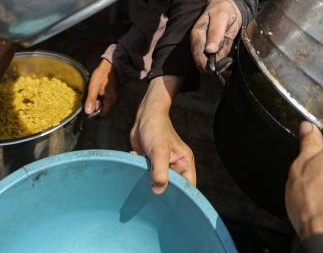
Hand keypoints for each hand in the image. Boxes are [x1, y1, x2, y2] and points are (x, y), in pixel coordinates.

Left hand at [84, 58, 118, 115]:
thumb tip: (88, 112)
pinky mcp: (112, 91)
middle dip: (95, 105)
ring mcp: (113, 95)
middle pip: (103, 109)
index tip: (88, 108)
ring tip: (92, 92)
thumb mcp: (94, 87)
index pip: (103, 114)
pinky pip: (104, 98)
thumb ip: (91, 100)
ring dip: (96, 100)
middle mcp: (114, 100)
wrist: (109, 63)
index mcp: (110, 100)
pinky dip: (99, 96)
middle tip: (89, 97)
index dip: (95, 113)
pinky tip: (95, 90)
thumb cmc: (102, 74)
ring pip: (103, 103)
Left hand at [130, 76, 194, 192]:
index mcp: (184, 163)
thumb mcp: (159, 151)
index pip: (188, 186)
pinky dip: (140, 175)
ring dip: (149, 183)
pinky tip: (135, 173)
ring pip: (158, 181)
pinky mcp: (151, 162)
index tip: (171, 207)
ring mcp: (163, 164)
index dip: (182, 197)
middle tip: (152, 201)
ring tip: (141, 187)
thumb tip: (158, 190)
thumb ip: (160, 172)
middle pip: (172, 186)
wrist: (144, 116)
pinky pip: (147, 175)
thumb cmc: (155, 129)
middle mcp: (176, 165)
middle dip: (162, 191)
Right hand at [189, 0, 241, 70]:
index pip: (198, 56)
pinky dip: (227, 60)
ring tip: (230, 49)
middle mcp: (200, 44)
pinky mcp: (217, 50)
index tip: (221, 64)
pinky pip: (221, 60)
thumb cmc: (222, 9)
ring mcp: (208, 48)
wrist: (229, 7)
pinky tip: (231, 52)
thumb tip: (210, 51)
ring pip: (214, 64)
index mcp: (197, 35)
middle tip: (228, 60)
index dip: (208, 64)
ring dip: (223, 62)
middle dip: (217, 64)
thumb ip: (215, 33)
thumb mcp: (221, 18)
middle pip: (204, 63)